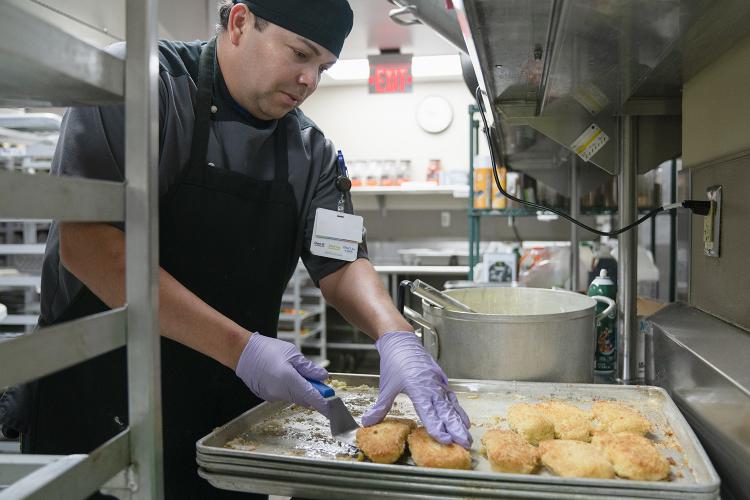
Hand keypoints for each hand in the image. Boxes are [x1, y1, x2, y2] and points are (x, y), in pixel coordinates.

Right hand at [235, 333, 329, 416]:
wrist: (243, 353)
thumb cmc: (268, 350)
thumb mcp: (292, 354)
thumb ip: (308, 368)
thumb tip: (323, 377)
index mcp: (290, 380)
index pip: (312, 396)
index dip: (324, 404)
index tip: (333, 409)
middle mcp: (282, 392)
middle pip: (305, 398)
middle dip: (314, 393)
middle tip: (318, 382)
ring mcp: (273, 396)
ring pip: (295, 397)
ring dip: (301, 390)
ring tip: (295, 372)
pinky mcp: (268, 396)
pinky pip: (285, 395)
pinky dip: (290, 389)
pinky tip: (284, 376)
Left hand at [361, 331, 471, 447]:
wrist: (400, 340)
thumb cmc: (394, 361)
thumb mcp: (386, 386)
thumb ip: (380, 407)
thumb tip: (367, 422)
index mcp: (417, 387)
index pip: (429, 412)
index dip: (437, 427)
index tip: (445, 440)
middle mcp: (431, 385)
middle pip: (445, 411)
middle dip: (455, 428)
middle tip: (465, 443)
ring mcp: (437, 382)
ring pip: (451, 405)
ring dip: (460, 421)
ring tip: (467, 436)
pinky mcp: (440, 379)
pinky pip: (451, 397)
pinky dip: (458, 409)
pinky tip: (463, 419)